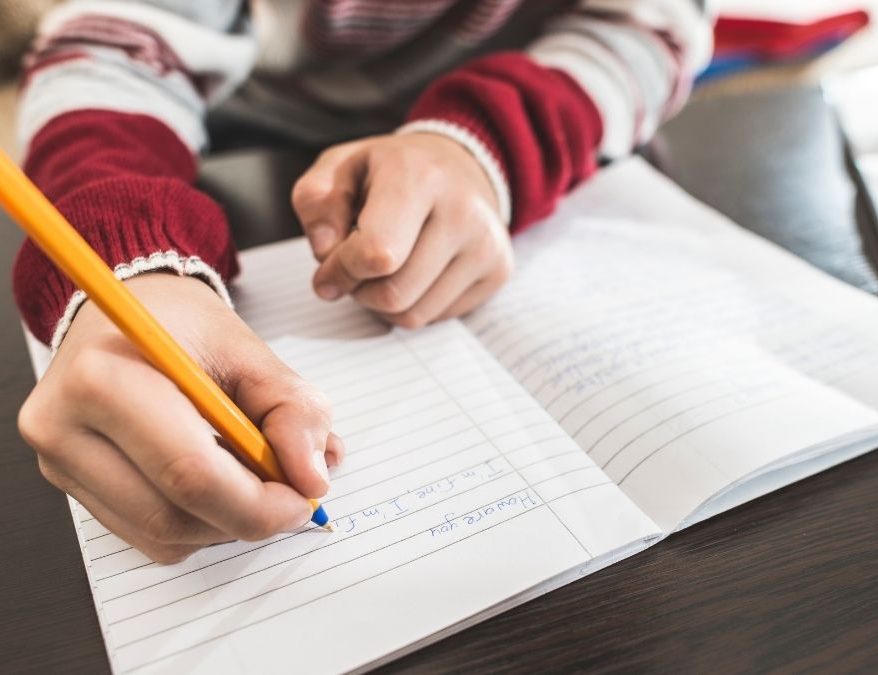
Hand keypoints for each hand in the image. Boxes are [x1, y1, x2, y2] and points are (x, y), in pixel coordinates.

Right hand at [18, 274, 343, 562]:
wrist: (129, 312)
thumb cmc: (185, 326)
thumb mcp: (251, 352)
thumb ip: (294, 411)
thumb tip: (312, 479)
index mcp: (103, 379)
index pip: (189, 473)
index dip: (258, 503)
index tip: (304, 498)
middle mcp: (64, 427)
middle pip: (173, 516)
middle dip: (248, 518)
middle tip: (291, 494)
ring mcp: (59, 463)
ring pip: (163, 538)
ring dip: (225, 523)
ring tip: (249, 474)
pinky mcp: (70, 485)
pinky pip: (149, 538)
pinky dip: (198, 523)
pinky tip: (214, 480)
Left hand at [292, 132, 512, 328]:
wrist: (459, 165)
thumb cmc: (391, 171)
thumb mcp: (340, 167)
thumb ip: (315, 202)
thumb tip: (324, 251)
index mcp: (419, 176)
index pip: (376, 253)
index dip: (341, 271)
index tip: (327, 269)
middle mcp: (462, 210)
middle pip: (394, 293)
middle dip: (359, 291)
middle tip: (353, 271)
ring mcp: (487, 244)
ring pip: (414, 315)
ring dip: (382, 304)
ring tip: (382, 270)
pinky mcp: (498, 271)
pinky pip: (437, 318)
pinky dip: (412, 305)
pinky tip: (412, 273)